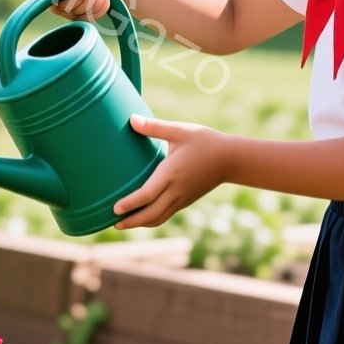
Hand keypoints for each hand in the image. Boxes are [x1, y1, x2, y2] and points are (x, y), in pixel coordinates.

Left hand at [113, 114, 229, 229]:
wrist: (230, 159)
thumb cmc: (204, 141)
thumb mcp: (180, 130)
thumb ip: (155, 127)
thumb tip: (131, 119)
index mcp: (171, 174)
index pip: (147, 195)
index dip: (130, 204)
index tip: (114, 209)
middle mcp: (176, 190)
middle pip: (150, 214)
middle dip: (131, 221)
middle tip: (112, 223)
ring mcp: (182, 198)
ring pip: (158, 218)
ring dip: (140, 224)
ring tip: (123, 224)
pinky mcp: (186, 200)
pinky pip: (166, 215)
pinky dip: (152, 219)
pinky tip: (142, 217)